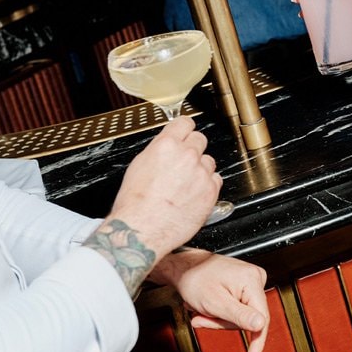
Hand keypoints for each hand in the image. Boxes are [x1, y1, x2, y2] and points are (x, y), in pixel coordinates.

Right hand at [107, 117, 220, 259]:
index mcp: (166, 145)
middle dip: (193, 148)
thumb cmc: (136, 203)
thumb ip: (159, 151)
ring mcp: (201, 173)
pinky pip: (216, 180)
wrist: (143, 228)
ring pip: (209, 161)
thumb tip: (167, 147)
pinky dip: (208, 185)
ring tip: (186, 183)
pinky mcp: (211, 190)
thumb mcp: (139, 165)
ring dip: (201, 168)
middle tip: (185, 161)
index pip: (185, 123)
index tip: (187, 131)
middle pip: (200, 139)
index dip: (185, 127)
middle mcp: (187, 156)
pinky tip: (194, 193)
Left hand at [152, 249, 270, 351]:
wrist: (184, 266)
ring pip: (241, 315)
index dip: (257, 340)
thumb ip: (239, 315)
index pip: (262, 318)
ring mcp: (250, 280)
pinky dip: (220, 312)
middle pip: (249, 318)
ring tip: (201, 310)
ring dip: (218, 318)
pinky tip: (208, 306)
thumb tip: (261, 325)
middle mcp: (255, 278)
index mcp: (251, 280)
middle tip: (202, 318)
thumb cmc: (194, 278)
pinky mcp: (244, 284)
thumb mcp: (215, 302)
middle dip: (223, 323)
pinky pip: (237, 308)